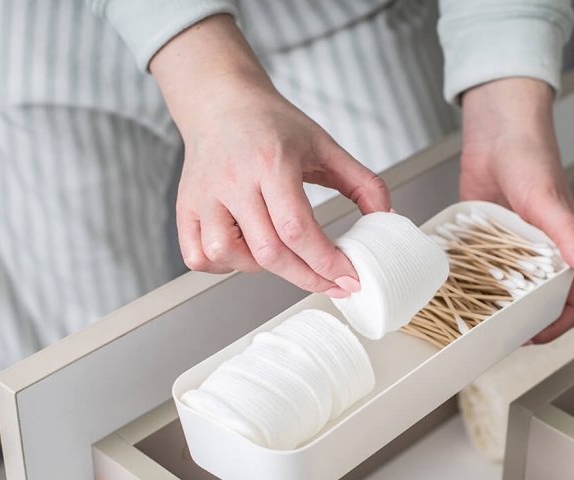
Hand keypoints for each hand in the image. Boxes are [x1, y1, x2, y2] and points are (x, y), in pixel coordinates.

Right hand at [150, 15, 388, 296]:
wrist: (221, 101)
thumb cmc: (272, 124)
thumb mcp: (325, 145)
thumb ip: (363, 182)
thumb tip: (388, 217)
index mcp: (271, 163)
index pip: (296, 229)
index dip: (325, 261)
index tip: (349, 276)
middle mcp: (233, 181)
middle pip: (268, 251)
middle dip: (307, 276)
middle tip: (334, 283)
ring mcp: (205, 196)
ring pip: (228, 256)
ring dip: (262, 269)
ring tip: (285, 255)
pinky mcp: (185, 206)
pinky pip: (198, 255)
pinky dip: (223, 265)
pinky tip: (247, 253)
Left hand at [459, 78, 573, 343]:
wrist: (497, 127)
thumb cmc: (531, 157)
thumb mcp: (548, 201)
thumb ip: (570, 235)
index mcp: (564, 250)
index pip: (570, 301)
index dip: (556, 325)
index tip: (532, 338)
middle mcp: (540, 253)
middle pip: (536, 302)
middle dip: (520, 323)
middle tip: (494, 336)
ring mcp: (512, 247)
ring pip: (507, 288)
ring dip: (493, 306)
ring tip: (470, 321)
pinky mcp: (487, 237)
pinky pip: (482, 267)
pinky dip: (471, 281)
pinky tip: (452, 290)